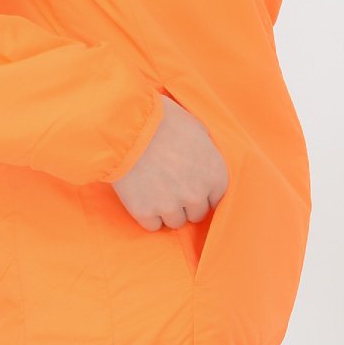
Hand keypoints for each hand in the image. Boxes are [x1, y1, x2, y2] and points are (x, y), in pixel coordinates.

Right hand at [110, 92, 228, 231]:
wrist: (128, 124)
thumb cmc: (163, 119)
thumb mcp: (196, 128)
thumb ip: (206, 151)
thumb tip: (203, 160)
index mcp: (215, 174)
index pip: (215, 199)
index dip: (201, 190)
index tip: (189, 183)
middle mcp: (196, 194)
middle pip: (196, 214)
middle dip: (185, 202)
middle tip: (170, 184)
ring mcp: (170, 206)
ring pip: (175, 222)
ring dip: (167, 209)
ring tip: (154, 188)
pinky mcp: (145, 212)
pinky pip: (152, 225)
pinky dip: (147, 213)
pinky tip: (142, 194)